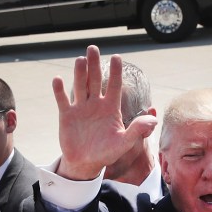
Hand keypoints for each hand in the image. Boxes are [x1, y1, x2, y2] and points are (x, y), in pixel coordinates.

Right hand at [53, 45, 156, 180]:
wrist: (85, 163)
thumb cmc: (106, 153)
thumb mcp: (124, 143)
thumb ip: (137, 131)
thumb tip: (153, 120)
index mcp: (111, 107)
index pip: (114, 85)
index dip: (115, 72)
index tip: (117, 57)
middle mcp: (95, 104)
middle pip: (94, 80)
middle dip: (94, 64)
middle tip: (93, 48)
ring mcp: (80, 108)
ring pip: (80, 86)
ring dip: (79, 73)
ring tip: (80, 60)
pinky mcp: (67, 115)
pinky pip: (62, 100)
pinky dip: (59, 90)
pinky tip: (58, 79)